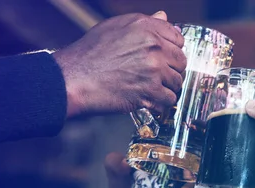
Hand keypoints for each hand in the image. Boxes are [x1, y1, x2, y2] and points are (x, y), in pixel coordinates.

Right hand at [54, 11, 186, 117]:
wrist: (74, 79)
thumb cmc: (90, 54)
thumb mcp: (115, 27)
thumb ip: (145, 23)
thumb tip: (164, 17)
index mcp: (146, 27)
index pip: (178, 38)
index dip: (172, 50)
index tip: (165, 58)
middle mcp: (153, 46)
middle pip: (181, 61)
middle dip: (171, 70)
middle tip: (156, 76)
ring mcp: (154, 70)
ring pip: (176, 82)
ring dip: (165, 87)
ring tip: (148, 88)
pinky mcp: (151, 91)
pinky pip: (169, 99)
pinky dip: (159, 103)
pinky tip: (147, 99)